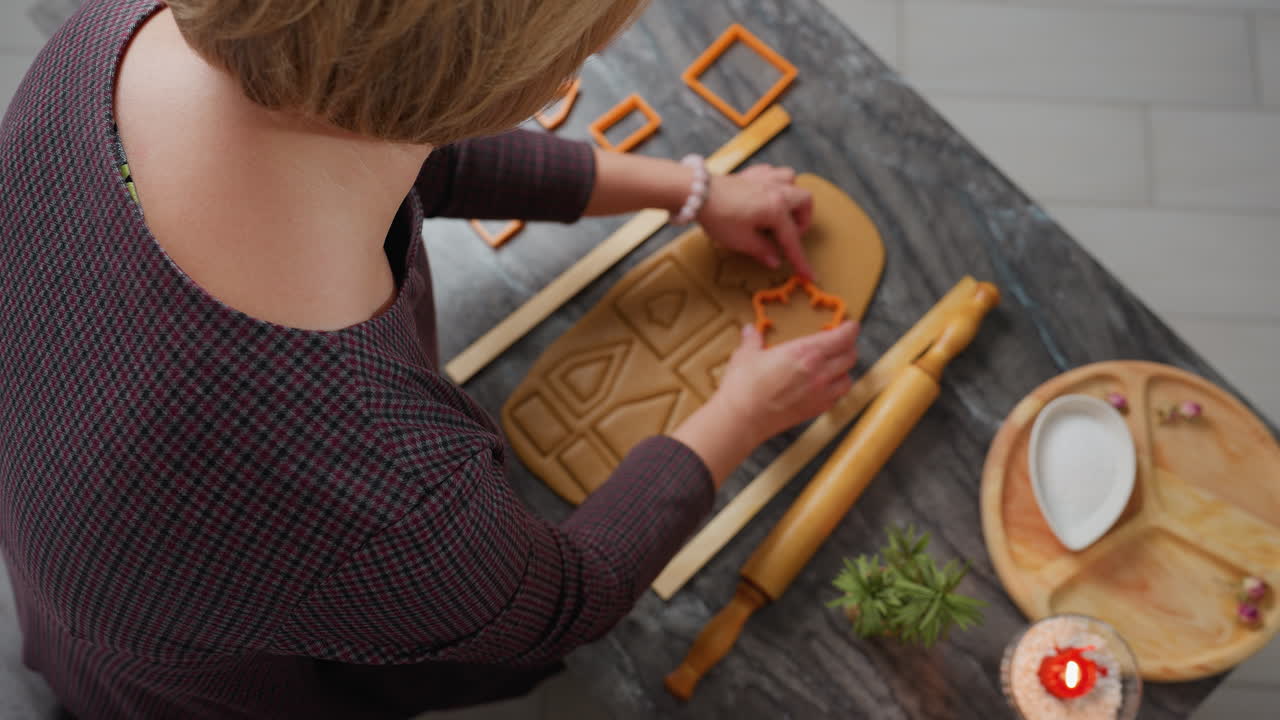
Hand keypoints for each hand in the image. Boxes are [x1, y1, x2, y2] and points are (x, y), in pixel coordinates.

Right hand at [670, 322, 858, 486]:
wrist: (742, 419)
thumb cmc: (744, 386)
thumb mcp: (746, 355)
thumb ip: (752, 340)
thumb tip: (751, 330)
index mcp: (804, 352)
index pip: (841, 338)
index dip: (850, 329)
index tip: (849, 325)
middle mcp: (819, 372)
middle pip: (850, 356)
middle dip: (848, 347)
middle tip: (841, 343)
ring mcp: (820, 393)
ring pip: (848, 378)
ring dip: (845, 370)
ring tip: (836, 366)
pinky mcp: (815, 410)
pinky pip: (837, 397)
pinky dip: (836, 389)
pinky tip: (825, 387)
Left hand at [696, 164, 815, 280]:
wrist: (696, 193)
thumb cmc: (719, 216)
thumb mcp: (741, 240)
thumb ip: (762, 250)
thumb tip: (775, 260)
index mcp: (777, 209)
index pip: (792, 239)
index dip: (800, 260)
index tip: (808, 275)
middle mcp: (776, 190)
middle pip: (804, 201)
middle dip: (802, 220)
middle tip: (788, 235)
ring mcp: (765, 178)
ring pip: (792, 181)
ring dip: (792, 196)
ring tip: (781, 212)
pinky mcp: (751, 174)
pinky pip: (773, 173)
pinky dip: (775, 183)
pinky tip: (765, 195)